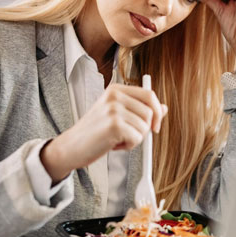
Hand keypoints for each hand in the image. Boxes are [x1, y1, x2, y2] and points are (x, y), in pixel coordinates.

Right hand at [41, 84, 167, 182]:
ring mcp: (114, 109)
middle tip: (127, 135)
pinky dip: (129, 146)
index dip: (157, 112)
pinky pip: (137, 138)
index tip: (155, 126)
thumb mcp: (117, 115)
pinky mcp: (114, 124)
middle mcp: (115, 96)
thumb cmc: (95, 133)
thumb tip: (164, 108)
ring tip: (116, 138)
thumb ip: (140, 109)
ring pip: (145, 127)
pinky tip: (113, 144)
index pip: (149, 95)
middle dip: (144, 129)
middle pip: (150, 112)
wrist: (71, 147)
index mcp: (115, 90)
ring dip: (134, 138)